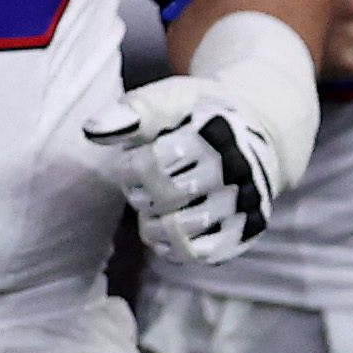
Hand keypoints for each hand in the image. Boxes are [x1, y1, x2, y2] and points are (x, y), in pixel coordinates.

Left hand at [87, 77, 293, 263]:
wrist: (258, 132)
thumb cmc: (199, 115)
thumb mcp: (169, 98)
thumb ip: (132, 111)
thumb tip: (95, 130)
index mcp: (218, 131)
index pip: (155, 165)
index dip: (131, 167)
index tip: (136, 158)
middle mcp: (240, 169)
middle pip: (167, 197)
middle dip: (141, 194)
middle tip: (143, 185)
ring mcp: (246, 204)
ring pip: (181, 231)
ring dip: (153, 224)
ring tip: (154, 208)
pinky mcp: (246, 231)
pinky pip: (200, 255)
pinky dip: (172, 247)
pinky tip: (166, 229)